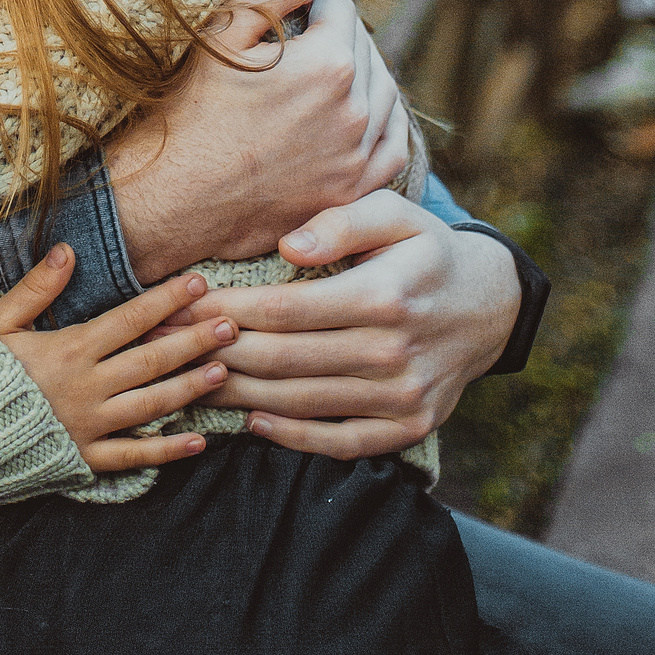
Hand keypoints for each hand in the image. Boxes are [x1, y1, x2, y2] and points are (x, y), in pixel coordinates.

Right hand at [0, 248, 235, 472]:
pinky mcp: (83, 459)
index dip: (166, 301)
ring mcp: (88, 426)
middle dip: (194, 341)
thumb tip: (68, 250)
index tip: (198, 284)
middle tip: (232, 325)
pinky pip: (132, 457)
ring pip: (151, 406)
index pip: (129, 320)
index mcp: (68, 349)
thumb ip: (35, 288)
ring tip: (223, 372)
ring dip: (190, 389)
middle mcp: (87, 387)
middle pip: (151, 360)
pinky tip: (197, 441)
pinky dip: (166, 450)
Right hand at [106, 0, 412, 283]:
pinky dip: (385, 123)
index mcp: (328, 63)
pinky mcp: (353, 194)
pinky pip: (392, 147)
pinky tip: (365, 114)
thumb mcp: (225, 33)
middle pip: (365, 48)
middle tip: (310, 30)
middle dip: (340, 32)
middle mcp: (354, 111)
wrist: (171, 199)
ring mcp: (358, 158)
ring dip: (364, 73)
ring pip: (386, 95)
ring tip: (330, 68)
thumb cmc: (188, 110)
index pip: (341, 7)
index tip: (300, 1)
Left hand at [172, 195, 521, 457]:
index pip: (283, 310)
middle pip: (282, 360)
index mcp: (383, 295)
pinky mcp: (408, 427)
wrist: (490, 305)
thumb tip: (288, 249)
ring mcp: (402, 397)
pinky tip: (252, 420)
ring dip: (238, 395)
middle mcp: (392, 352)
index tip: (180, 304)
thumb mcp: (395, 213)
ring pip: (301, 403)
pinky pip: (340, 442)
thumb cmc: (425, 249)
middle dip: (214, 352)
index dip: (225, 310)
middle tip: (164, 344)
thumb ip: (342, 222)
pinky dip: (292, 437)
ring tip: (188, 381)